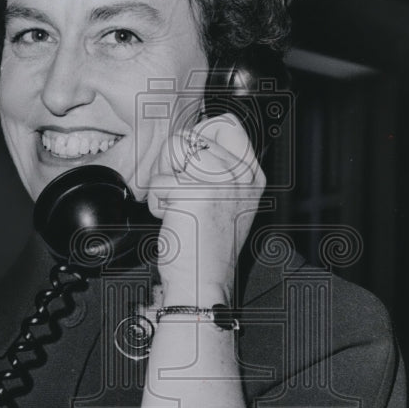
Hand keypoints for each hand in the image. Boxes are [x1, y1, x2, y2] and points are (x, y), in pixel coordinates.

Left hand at [146, 113, 265, 303]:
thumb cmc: (206, 247)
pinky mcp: (196, 192)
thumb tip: (192, 139)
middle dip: (174, 162)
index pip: (226, 123)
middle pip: (191, 134)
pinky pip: (159, 180)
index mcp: (252, 174)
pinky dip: (156, 202)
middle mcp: (242, 174)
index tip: (191, 161)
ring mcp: (222, 181)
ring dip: (164, 179)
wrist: (203, 284)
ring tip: (178, 206)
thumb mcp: (224, 201)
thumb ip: (216, 169)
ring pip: (173, 149)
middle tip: (181, 192)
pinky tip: (173, 220)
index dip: (199, 135)